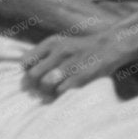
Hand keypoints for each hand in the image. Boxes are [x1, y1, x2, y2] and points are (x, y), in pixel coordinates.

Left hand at [22, 25, 137, 98]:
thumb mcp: (62, 44)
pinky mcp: (82, 77)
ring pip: (46, 84)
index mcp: (52, 43)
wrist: (112, 46)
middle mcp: (60, 51)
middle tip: (39, 90)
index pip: (25, 62)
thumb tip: (26, 77)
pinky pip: (61, 91)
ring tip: (51, 93)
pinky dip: (60, 95)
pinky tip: (64, 92)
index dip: (26, 72)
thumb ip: (44, 57)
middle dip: (34, 86)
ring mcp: (71, 64)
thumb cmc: (82, 50)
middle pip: (33, 75)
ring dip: (46, 92)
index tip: (34, 77)